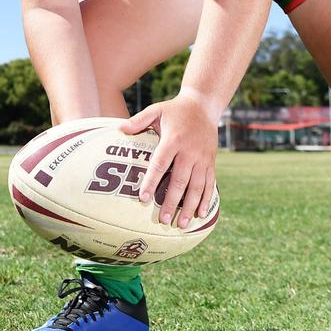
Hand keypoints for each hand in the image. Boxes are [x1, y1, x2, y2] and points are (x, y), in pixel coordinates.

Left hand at [120, 93, 218, 227]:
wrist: (204, 105)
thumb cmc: (175, 110)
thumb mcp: (156, 110)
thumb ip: (139, 120)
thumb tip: (120, 129)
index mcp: (174, 140)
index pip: (160, 164)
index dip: (152, 181)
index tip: (144, 198)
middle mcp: (189, 151)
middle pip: (180, 181)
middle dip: (172, 202)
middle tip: (163, 220)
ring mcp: (202, 158)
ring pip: (197, 186)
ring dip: (190, 207)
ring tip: (181, 224)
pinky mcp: (211, 162)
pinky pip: (210, 184)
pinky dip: (206, 200)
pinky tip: (200, 214)